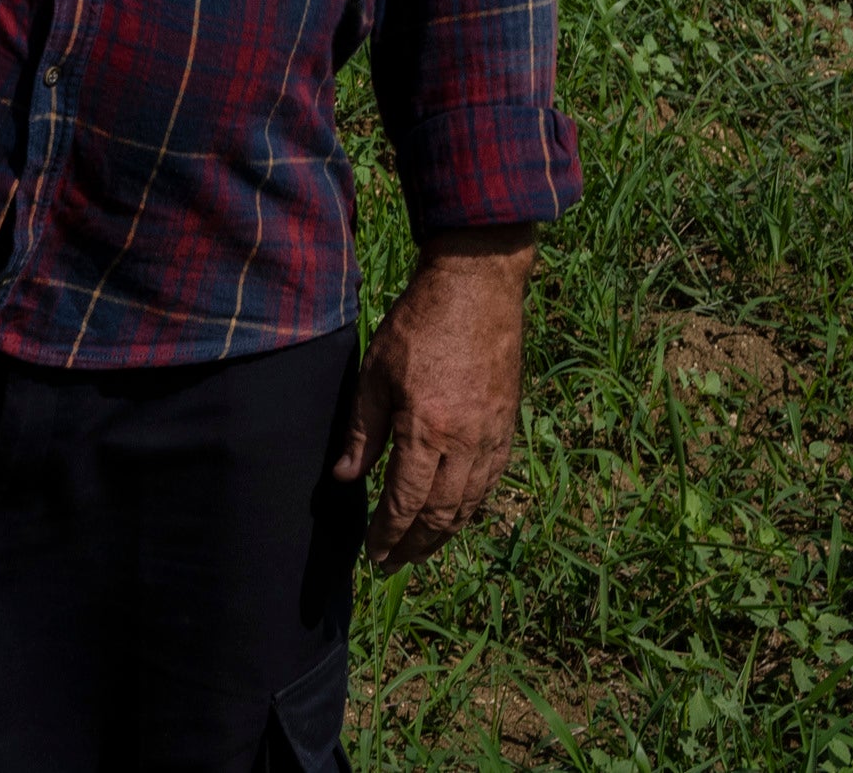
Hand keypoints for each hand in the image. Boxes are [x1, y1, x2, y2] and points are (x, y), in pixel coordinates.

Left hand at [333, 229, 532, 568]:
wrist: (477, 288)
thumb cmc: (419, 325)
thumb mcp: (376, 374)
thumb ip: (363, 432)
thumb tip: (345, 478)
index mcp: (427, 430)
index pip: (406, 502)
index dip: (388, 534)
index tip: (373, 554)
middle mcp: (465, 442)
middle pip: (441, 514)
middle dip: (415, 546)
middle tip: (392, 564)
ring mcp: (492, 436)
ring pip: (470, 504)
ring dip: (444, 535)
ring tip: (420, 550)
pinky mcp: (507, 425)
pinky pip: (491, 482)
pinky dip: (471, 507)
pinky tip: (456, 515)